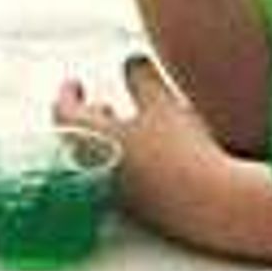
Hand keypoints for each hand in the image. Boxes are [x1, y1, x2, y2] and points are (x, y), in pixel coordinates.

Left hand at [58, 48, 256, 249]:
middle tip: (98, 105)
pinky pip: (117, 178)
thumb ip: (143, 78)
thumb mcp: (162, 103)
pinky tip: (147, 153)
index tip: (74, 83)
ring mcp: (113, 192)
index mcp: (90, 139)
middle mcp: (93, 169)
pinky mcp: (135, 208)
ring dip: (105, 138)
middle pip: (77, 139)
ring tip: (122, 124)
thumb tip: (132, 61)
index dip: (67, 94)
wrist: (207, 204)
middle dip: (87, 117)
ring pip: (97, 159)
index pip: (63, 112)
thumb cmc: (180, 150)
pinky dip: (122, 158)